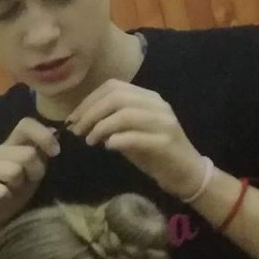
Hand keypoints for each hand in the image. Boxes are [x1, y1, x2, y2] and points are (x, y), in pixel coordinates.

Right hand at [0, 117, 59, 238]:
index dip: (43, 135)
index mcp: (9, 146)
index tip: (55, 152)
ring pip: (14, 171)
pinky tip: (0, 200)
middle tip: (26, 184)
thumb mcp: (33, 174)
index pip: (25, 125)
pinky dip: (5, 198)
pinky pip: (0, 190)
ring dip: (18, 186)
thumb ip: (41, 154)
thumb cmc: (11, 196)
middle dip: (35, 171)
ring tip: (11, 192)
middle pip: (26, 153)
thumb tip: (55, 132)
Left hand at [67, 81, 206, 197]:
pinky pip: (136, 136)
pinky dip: (117, 140)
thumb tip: (82, 121)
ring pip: (126, 114)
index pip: (113, 87)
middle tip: (77, 131)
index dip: (88, 101)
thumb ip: (110, 124)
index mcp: (147, 98)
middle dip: (91, 113)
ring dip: (101, 127)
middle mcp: (157, 105)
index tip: (73, 118)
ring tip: (89, 140)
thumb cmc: (154, 153)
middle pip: (117, 98)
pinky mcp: (165, 143)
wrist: (185, 172)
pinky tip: (108, 146)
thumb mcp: (128, 134)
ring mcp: (163, 123)